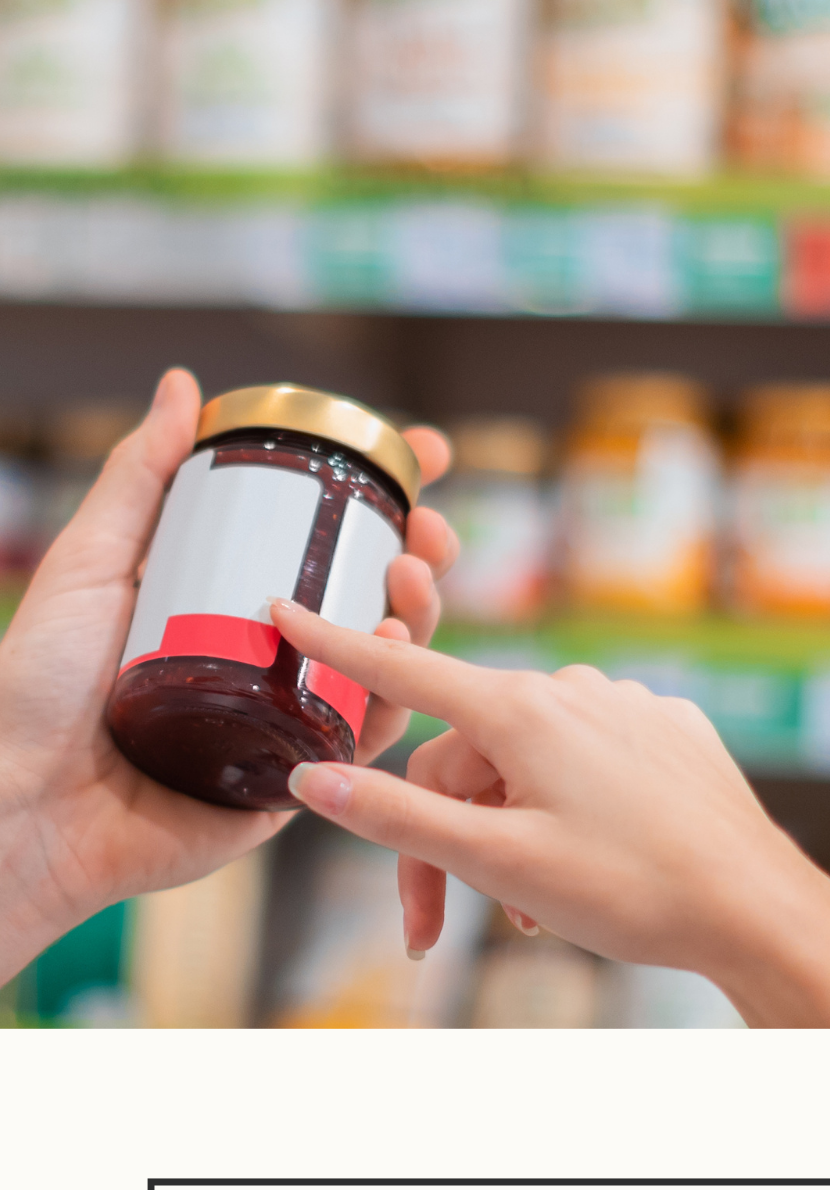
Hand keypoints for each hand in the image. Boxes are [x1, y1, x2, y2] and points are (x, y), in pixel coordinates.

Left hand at [0, 368, 456, 984]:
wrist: (27, 800)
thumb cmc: (34, 687)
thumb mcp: (90, 563)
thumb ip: (139, 480)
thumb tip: (185, 388)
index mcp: (225, 597)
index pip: (320, 536)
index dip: (384, 494)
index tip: (426, 454)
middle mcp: (265, 655)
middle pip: (371, 597)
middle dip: (422, 554)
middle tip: (430, 531)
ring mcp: (284, 717)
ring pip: (385, 665)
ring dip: (419, 616)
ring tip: (411, 580)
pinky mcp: (293, 779)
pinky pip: (363, 740)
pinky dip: (396, 697)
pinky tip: (396, 652)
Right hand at [271, 603, 829, 1029]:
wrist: (758, 911)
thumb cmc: (633, 891)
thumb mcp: (498, 861)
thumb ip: (397, 816)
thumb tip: (309, 780)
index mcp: (524, 712)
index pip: (407, 671)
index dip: (337, 646)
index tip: (284, 611)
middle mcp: (576, 692)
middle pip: (466, 755)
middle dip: (440, 836)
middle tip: (430, 927)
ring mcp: (630, 710)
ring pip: (528, 766)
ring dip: (505, 834)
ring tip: (526, 912)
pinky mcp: (672, 736)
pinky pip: (589, 766)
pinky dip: (565, 816)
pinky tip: (585, 870)